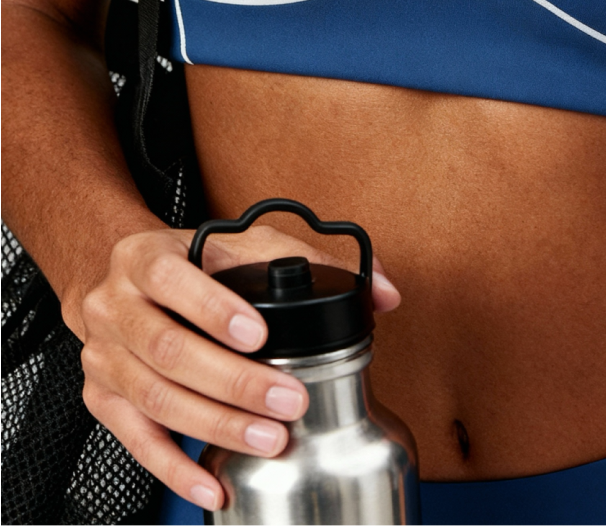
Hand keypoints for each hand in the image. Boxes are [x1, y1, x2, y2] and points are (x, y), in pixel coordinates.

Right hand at [74, 223, 400, 511]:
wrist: (115, 277)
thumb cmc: (188, 261)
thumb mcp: (241, 242)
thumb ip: (313, 258)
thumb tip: (383, 292)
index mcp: (147, 258)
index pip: (175, 280)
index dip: (215, 309)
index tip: (260, 334)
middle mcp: (116, 307)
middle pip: (167, 350)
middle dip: (233, 382)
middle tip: (288, 401)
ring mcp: (105, 356)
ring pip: (155, 399)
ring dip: (215, 426)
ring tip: (269, 440)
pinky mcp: (102, 399)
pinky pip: (136, 442)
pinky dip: (175, 469)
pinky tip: (214, 481)